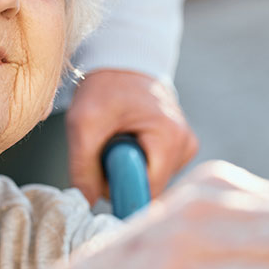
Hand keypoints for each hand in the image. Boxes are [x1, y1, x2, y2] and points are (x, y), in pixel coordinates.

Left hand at [65, 69, 197, 203]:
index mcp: (170, 137)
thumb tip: (85, 204)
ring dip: (128, 169)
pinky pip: (156, 171)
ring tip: (117, 141)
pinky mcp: (181, 146)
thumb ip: (83, 168)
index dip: (121, 189)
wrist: (121, 63)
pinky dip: (137, 162)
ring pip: (152, 181)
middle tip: (105, 150)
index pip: (148, 190)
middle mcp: (186, 143)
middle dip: (123, 177)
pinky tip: (129, 141)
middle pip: (151, 187)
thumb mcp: (84, 124)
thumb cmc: (105, 88)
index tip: (103, 173)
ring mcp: (186, 145)